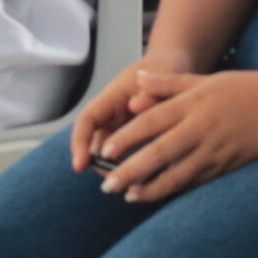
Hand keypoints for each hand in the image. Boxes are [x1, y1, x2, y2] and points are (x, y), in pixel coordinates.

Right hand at [69, 49, 198, 172]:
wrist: (177, 70)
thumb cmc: (166, 70)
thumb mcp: (162, 76)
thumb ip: (152, 91)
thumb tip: (135, 106)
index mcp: (111, 98)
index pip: (87, 121)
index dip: (79, 142)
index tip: (80, 165)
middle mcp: (112, 117)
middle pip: (97, 147)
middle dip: (103, 168)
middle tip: (119, 184)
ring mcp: (123, 131)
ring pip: (113, 159)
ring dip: (122, 174)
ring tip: (140, 186)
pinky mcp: (138, 144)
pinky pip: (132, 162)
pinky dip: (138, 172)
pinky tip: (154, 182)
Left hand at [92, 68, 257, 201]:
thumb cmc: (247, 89)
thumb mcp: (207, 79)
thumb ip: (170, 82)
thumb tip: (137, 79)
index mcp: (195, 102)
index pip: (153, 121)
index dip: (128, 136)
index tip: (105, 149)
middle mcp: (203, 126)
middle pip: (160, 151)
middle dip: (131, 169)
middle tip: (106, 184)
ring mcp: (216, 149)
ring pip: (178, 173)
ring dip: (150, 187)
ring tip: (128, 196)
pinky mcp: (228, 165)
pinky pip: (197, 181)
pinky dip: (176, 190)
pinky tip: (159, 195)